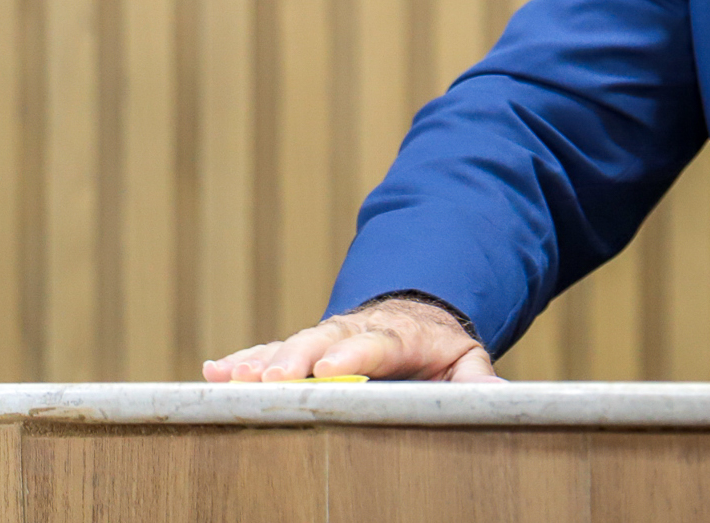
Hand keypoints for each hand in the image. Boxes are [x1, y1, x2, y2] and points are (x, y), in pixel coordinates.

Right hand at [201, 298, 501, 382]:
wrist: (415, 315)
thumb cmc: (440, 349)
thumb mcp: (466, 360)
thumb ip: (476, 378)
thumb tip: (495, 394)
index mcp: (400, 336)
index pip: (378, 343)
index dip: (354, 355)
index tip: (330, 367)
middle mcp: (356, 331)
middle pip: (324, 342)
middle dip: (296, 360)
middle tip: (272, 380)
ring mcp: (326, 337)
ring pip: (291, 346)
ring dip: (261, 363)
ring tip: (233, 379)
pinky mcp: (304, 348)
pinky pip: (270, 352)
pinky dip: (242, 362)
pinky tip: (215, 373)